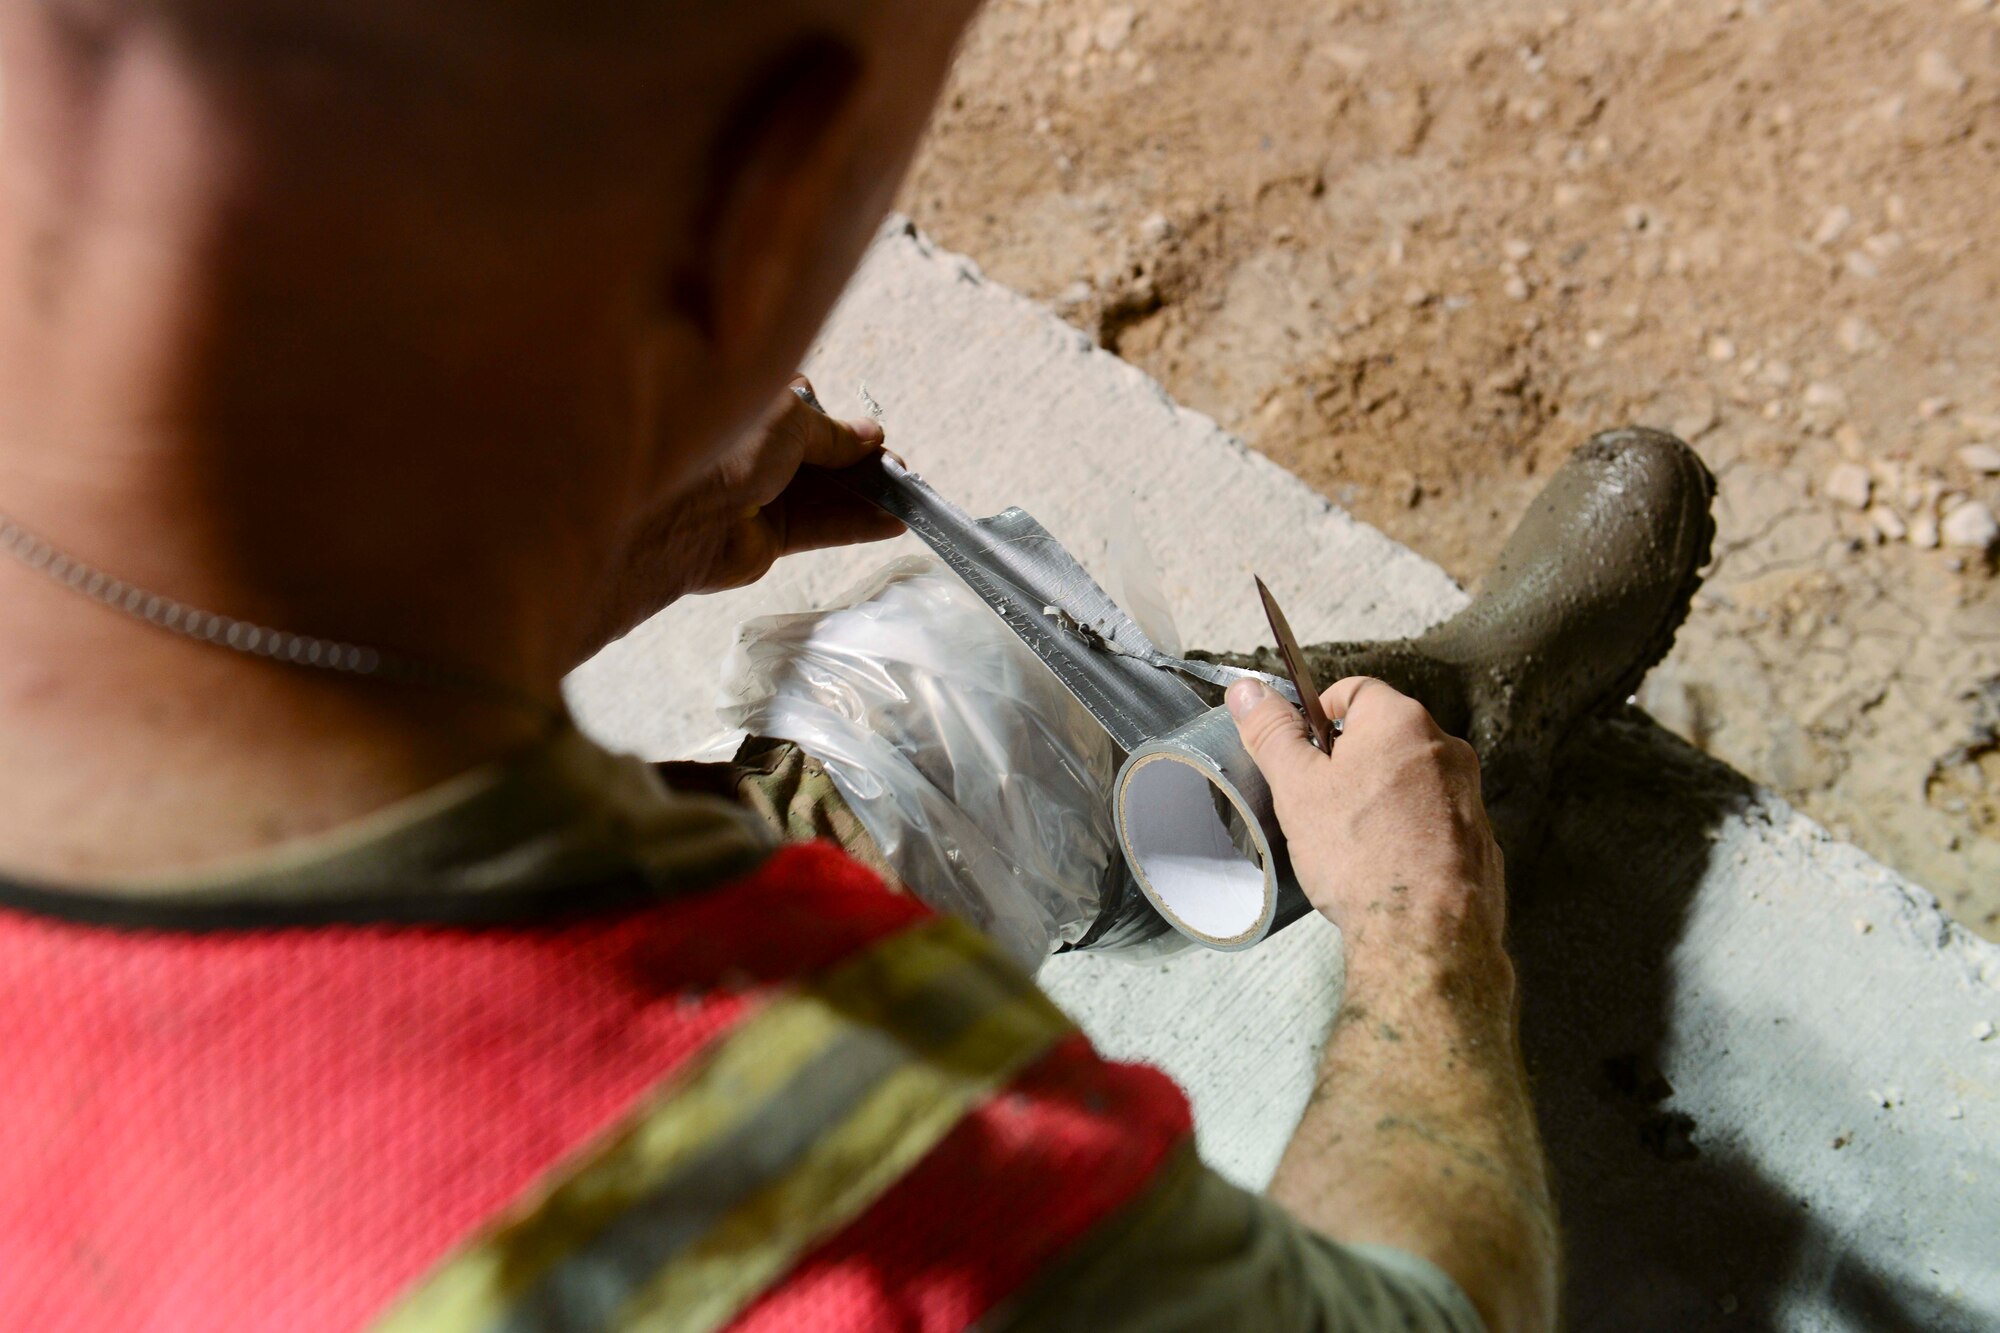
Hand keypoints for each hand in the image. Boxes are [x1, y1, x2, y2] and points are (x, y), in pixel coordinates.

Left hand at [582, 376, 903, 655]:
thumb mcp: (790, 419)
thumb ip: (832, 433)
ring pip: (826, 494)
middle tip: (897, 471)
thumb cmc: (727, 445)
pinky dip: (858, 525)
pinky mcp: (771, 537)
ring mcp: (763, 496)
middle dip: (861, 463)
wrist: (682, 513)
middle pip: (821, 458)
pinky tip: (893, 523)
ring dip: (867, 496)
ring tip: (906, 498)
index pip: (804, 412)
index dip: (839, 423)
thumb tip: (869, 437)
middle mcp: (757, 453)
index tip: (872, 435)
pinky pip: (822, 528)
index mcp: (751, 410)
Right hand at [1226, 675, 1509, 1002]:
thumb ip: (1272, 732)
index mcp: (1400, 721)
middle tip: (1317, 802)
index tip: (1301, 750)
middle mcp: (1445, 748)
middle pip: (1383, 735)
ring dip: (1378, 798)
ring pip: (1408, 780)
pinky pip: (1432, 820)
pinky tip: (1382, 865)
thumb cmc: (1362, 856)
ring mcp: (1469, 794)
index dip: (1318, 715)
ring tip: (1349, 841)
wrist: (1425, 933)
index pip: (1353, 690)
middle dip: (1348, 761)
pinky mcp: (1478, 838)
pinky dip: (1407, 832)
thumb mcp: (1297, 787)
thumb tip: (1248, 692)